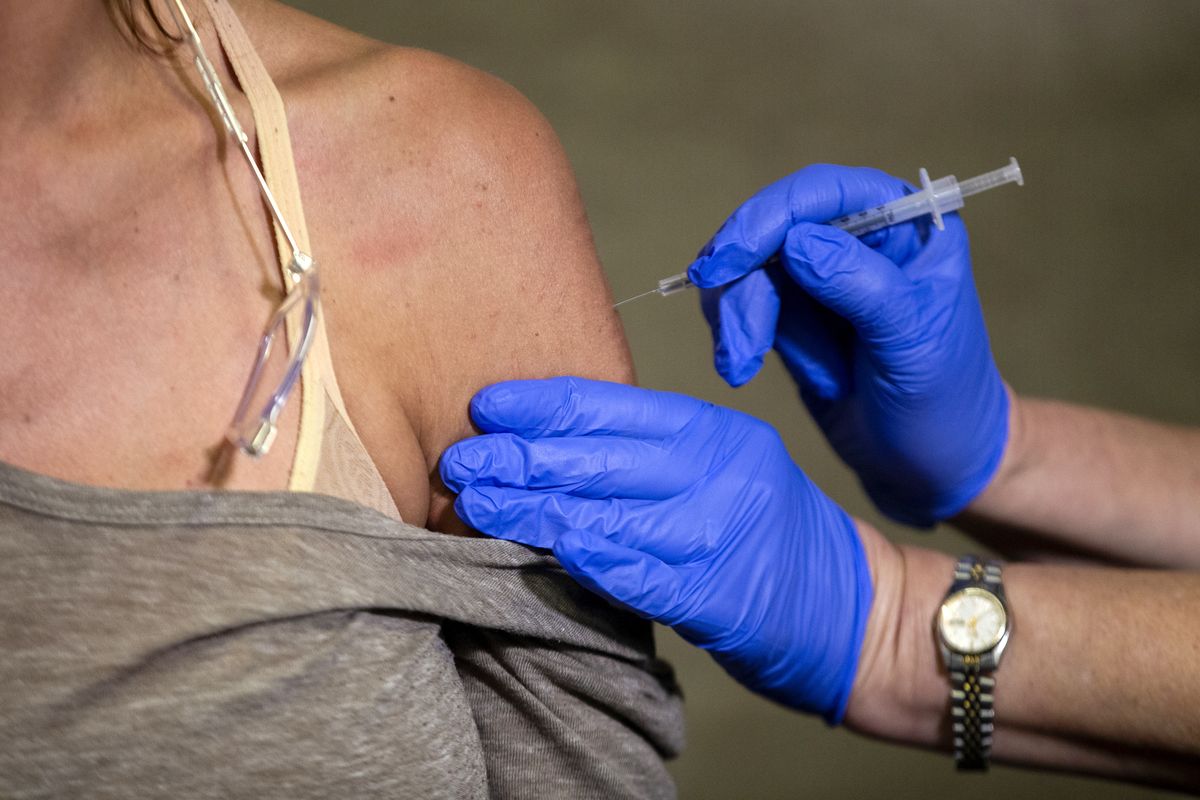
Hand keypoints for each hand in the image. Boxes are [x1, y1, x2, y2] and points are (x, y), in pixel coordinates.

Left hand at [440, 377, 872, 722]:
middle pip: (602, 457)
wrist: (852, 607)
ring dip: (533, 511)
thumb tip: (547, 451)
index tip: (486, 406)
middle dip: (522, 457)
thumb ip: (648, 457)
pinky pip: (644, 575)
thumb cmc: (770, 534)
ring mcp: (721, 534)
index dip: (544, 404)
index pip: (615, 405)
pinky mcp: (721, 596)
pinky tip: (547, 550)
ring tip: (474, 504)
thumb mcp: (721, 468)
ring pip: (611, 514)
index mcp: (714, 431)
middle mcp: (720, 473)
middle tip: (460, 459)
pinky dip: (593, 562)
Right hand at [688, 164, 1008, 525]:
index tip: (727, 261)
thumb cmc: (944, 404)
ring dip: (738, 318)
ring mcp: (821, 276)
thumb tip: (796, 242)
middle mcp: (860, 238)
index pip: (826, 193)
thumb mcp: (913, 345)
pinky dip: (735, 334)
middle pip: (772, 229)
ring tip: (743, 367)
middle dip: (745, 285)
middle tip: (739, 345)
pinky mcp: (792, 314)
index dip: (768, 218)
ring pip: (748, 269)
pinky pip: (743, 303)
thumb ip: (862, 287)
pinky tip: (743, 367)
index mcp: (906, 226)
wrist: (932, 467)